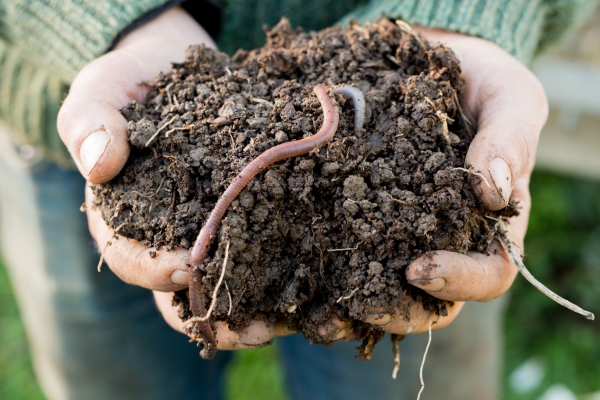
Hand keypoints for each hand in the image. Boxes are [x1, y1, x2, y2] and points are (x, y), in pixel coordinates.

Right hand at [60, 7, 274, 349]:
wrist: (175, 66)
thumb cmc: (131, 83)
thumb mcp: (100, 93)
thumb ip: (91, 123)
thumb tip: (99, 165)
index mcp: (125, 219)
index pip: (134, 260)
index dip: (156, 270)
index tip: (186, 266)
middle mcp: (169, 234)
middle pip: (188, 292)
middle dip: (222, 312)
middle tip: (258, 328)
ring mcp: (210, 225)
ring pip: (231, 278)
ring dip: (263, 303)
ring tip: (296, 317)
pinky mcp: (248, 208)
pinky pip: (266, 242)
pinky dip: (288, 262)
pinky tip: (317, 274)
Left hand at [343, 27, 546, 337]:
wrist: (424, 65)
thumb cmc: (478, 82)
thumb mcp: (508, 98)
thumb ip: (509, 139)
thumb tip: (493, 192)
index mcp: (488, 224)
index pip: (487, 274)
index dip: (458, 282)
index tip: (418, 268)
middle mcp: (443, 239)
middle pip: (428, 302)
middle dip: (395, 310)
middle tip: (358, 305)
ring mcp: (397, 234)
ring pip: (380, 292)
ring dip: (350, 311)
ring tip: (317, 315)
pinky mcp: (357, 219)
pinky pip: (342, 257)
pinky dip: (321, 277)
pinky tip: (293, 280)